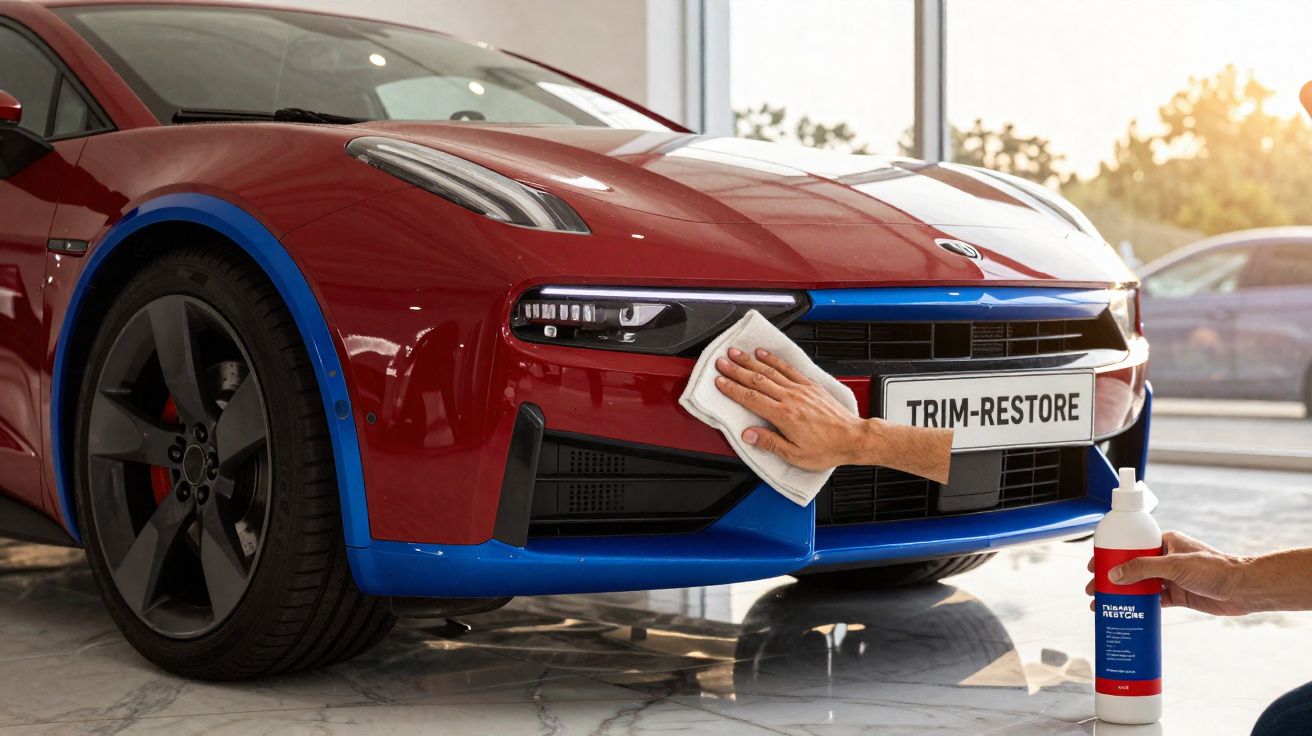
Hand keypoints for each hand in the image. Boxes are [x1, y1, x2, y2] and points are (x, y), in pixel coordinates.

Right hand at [713, 347, 867, 470]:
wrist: (853, 438)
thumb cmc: (827, 448)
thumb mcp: (795, 455)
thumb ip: (770, 443)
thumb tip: (749, 435)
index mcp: (784, 416)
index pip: (751, 398)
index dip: (732, 389)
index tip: (720, 382)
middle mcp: (791, 398)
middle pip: (757, 380)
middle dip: (736, 370)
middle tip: (721, 362)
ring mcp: (801, 390)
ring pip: (770, 371)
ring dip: (750, 361)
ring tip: (736, 353)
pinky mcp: (810, 386)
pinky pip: (788, 369)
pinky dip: (774, 360)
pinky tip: (763, 354)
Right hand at [1084, 531, 1255, 615]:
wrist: (1243, 589)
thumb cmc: (1214, 569)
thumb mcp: (1174, 565)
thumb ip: (1143, 569)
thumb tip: (1115, 575)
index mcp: (1164, 542)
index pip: (1131, 546)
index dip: (1111, 555)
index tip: (1095, 565)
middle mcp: (1166, 559)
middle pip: (1131, 568)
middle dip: (1111, 579)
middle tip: (1094, 589)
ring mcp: (1171, 578)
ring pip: (1140, 586)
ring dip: (1123, 594)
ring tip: (1104, 605)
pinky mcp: (1178, 595)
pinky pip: (1153, 601)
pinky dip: (1139, 606)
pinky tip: (1126, 613)